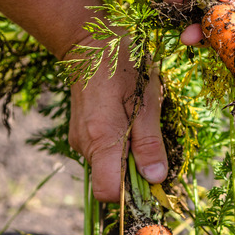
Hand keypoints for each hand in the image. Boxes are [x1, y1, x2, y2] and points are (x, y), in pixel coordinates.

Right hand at [68, 36, 167, 202]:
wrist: (90, 42)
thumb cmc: (123, 66)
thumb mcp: (146, 102)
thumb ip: (149, 144)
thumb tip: (156, 179)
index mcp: (101, 140)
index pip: (107, 192)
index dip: (130, 193)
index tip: (150, 178)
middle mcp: (83, 145)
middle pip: (109, 180)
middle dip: (133, 172)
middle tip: (150, 141)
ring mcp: (79, 139)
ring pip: (106, 166)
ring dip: (126, 155)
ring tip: (137, 122)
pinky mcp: (80, 132)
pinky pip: (101, 152)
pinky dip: (117, 145)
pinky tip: (125, 119)